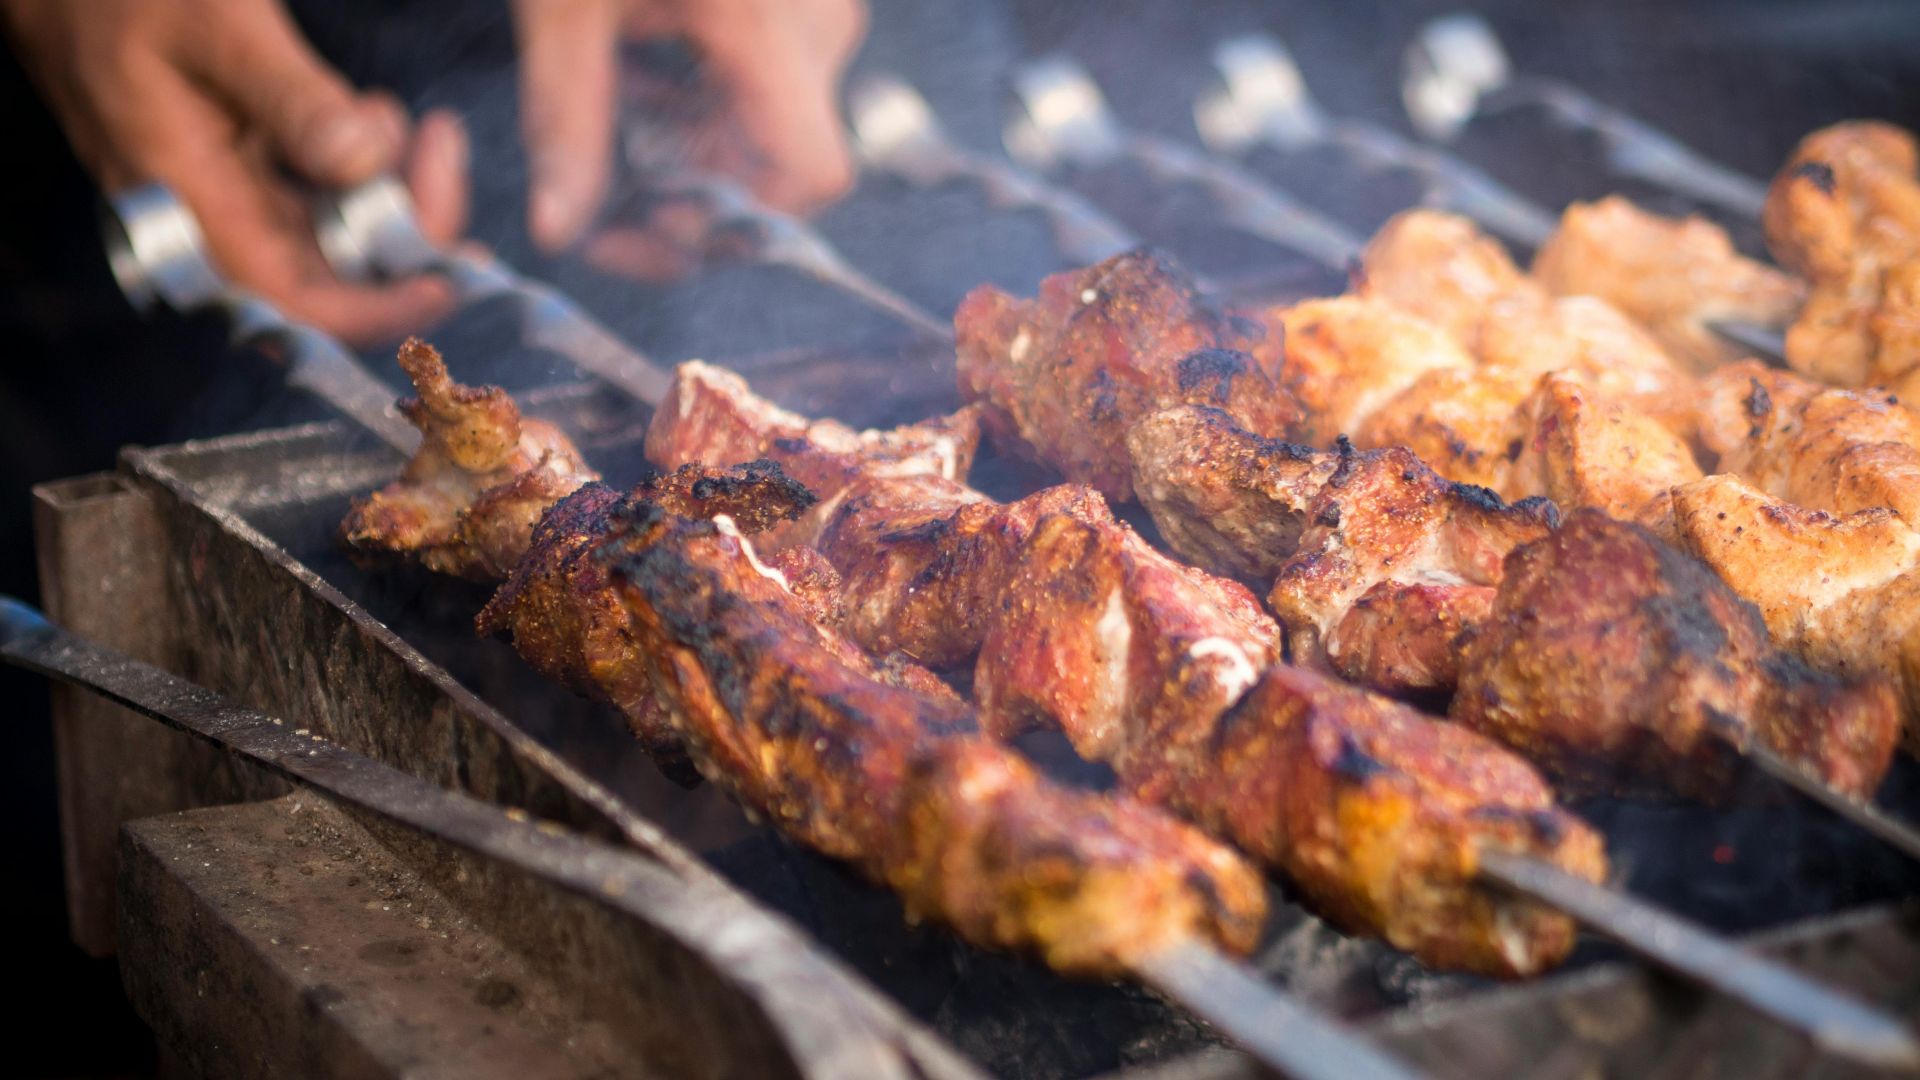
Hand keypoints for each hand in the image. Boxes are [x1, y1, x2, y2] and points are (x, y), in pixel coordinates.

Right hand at [1, 0, 467, 342]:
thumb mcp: (217, 26)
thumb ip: (291, 99)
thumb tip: (361, 163)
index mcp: (190, 207)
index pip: (299, 304)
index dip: (383, 308)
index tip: (452, 276)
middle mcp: (212, 221)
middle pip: (336, 275)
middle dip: (407, 227)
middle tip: (443, 150)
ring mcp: (230, 199)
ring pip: (337, 235)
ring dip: (392, 192)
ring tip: (412, 124)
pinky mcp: (245, 172)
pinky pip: (320, 196)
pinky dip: (362, 166)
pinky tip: (372, 114)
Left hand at [513, 0, 867, 252]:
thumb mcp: (569, 9)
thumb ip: (566, 120)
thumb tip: (562, 229)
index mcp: (770, 28)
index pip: (811, 174)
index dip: (738, 220)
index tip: (652, 222)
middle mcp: (818, 27)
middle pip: (778, 162)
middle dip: (688, 191)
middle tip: (601, 192)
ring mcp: (817, 12)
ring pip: (768, 126)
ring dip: (687, 144)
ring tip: (609, 103)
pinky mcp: (798, 2)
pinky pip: (768, 81)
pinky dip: (701, 97)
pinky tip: (638, 65)